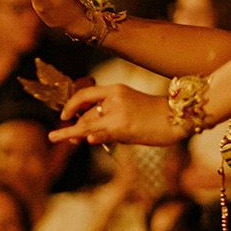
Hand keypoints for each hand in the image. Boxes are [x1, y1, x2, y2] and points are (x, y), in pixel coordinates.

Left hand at [52, 83, 188, 147]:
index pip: (86, 94)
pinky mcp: (123, 126)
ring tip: (54, 137)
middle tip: (62, 136)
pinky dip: (92, 136)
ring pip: (89, 125)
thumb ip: (109, 117)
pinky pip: (101, 133)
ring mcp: (118, 112)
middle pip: (86, 114)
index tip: (64, 115)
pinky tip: (86, 140)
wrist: (177, 117)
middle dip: (74, 127)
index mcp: (115, 90)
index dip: (71, 104)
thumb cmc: (154, 116)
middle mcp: (114, 98)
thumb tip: (86, 135)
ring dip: (71, 133)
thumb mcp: (129, 108)